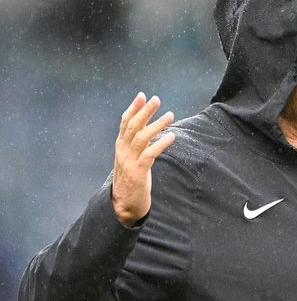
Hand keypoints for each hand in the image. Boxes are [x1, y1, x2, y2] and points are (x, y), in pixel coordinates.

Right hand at [112, 93, 174, 226]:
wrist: (125, 204)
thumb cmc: (132, 180)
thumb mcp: (132, 159)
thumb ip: (137, 145)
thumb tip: (148, 129)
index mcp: (120, 147)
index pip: (125, 123)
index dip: (133, 108)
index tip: (142, 95)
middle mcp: (122, 151)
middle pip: (133, 126)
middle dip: (145, 111)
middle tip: (156, 99)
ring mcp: (129, 162)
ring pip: (141, 138)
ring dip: (156, 125)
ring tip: (170, 115)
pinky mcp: (138, 172)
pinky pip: (149, 154)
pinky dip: (161, 143)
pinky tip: (171, 136)